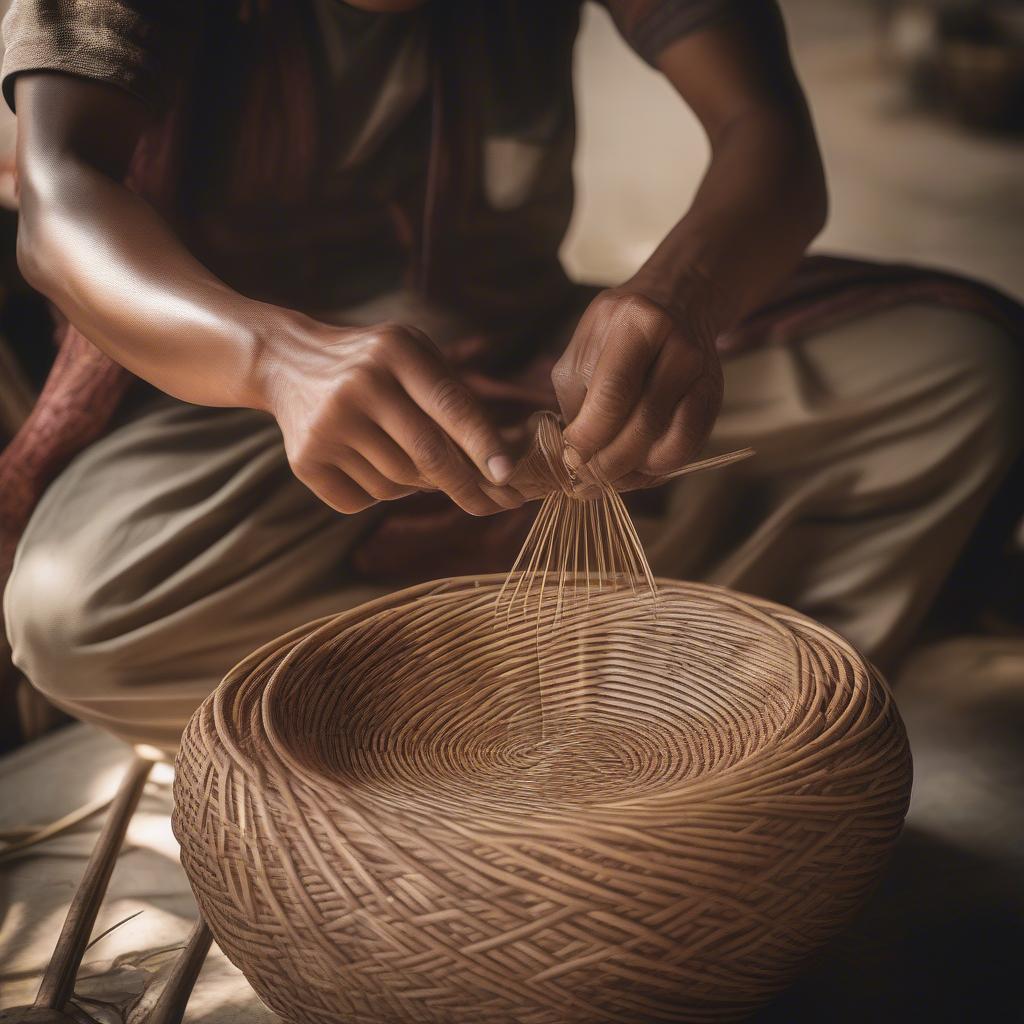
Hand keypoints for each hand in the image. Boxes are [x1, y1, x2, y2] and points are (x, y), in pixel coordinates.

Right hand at [259, 315, 522, 514]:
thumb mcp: (412, 355)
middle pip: (428, 455)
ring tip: (399, 452)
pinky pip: (363, 500)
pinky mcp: (306, 459)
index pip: (450, 405)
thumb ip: (453, 397)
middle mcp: (360, 385)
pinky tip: (365, 461)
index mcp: (395, 351)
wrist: (287, 363)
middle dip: (467, 487)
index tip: (508, 476)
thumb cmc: (374, 364)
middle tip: (493, 504)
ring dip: (414, 483)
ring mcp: (329, 424)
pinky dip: (376, 493)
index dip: (483, 444)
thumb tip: (496, 467)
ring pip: (398, 483)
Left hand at [551, 288, 723, 489]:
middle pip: (643, 422)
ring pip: (668, 439)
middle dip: (609, 461)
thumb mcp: (584, 353)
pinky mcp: (714, 392)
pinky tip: (640, 466)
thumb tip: (573, 459)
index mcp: (634, 323)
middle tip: (588, 477)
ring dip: (634, 470)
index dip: (589, 437)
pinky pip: (689, 443)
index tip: (572, 457)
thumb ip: (575, 402)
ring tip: (610, 475)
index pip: (612, 394)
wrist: (675, 302)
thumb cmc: (617, 336)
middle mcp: (675, 342)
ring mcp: (700, 369)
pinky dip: (661, 466)